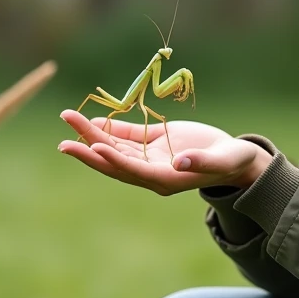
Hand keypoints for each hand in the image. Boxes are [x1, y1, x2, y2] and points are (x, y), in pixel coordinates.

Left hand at [58, 110, 272, 195]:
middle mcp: (151, 171)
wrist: (235, 159)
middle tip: (63, 143)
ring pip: (114, 145)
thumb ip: (202, 162)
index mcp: (166, 178)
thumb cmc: (233, 161)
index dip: (114, 159)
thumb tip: (180, 161)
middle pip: (114, 161)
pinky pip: (125, 135)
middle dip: (88, 150)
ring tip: (68, 119)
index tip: (94, 148)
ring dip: (91, 134)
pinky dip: (108, 127)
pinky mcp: (152, 142)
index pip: (133, 170)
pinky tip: (90, 119)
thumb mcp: (222, 161)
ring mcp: (149, 157)